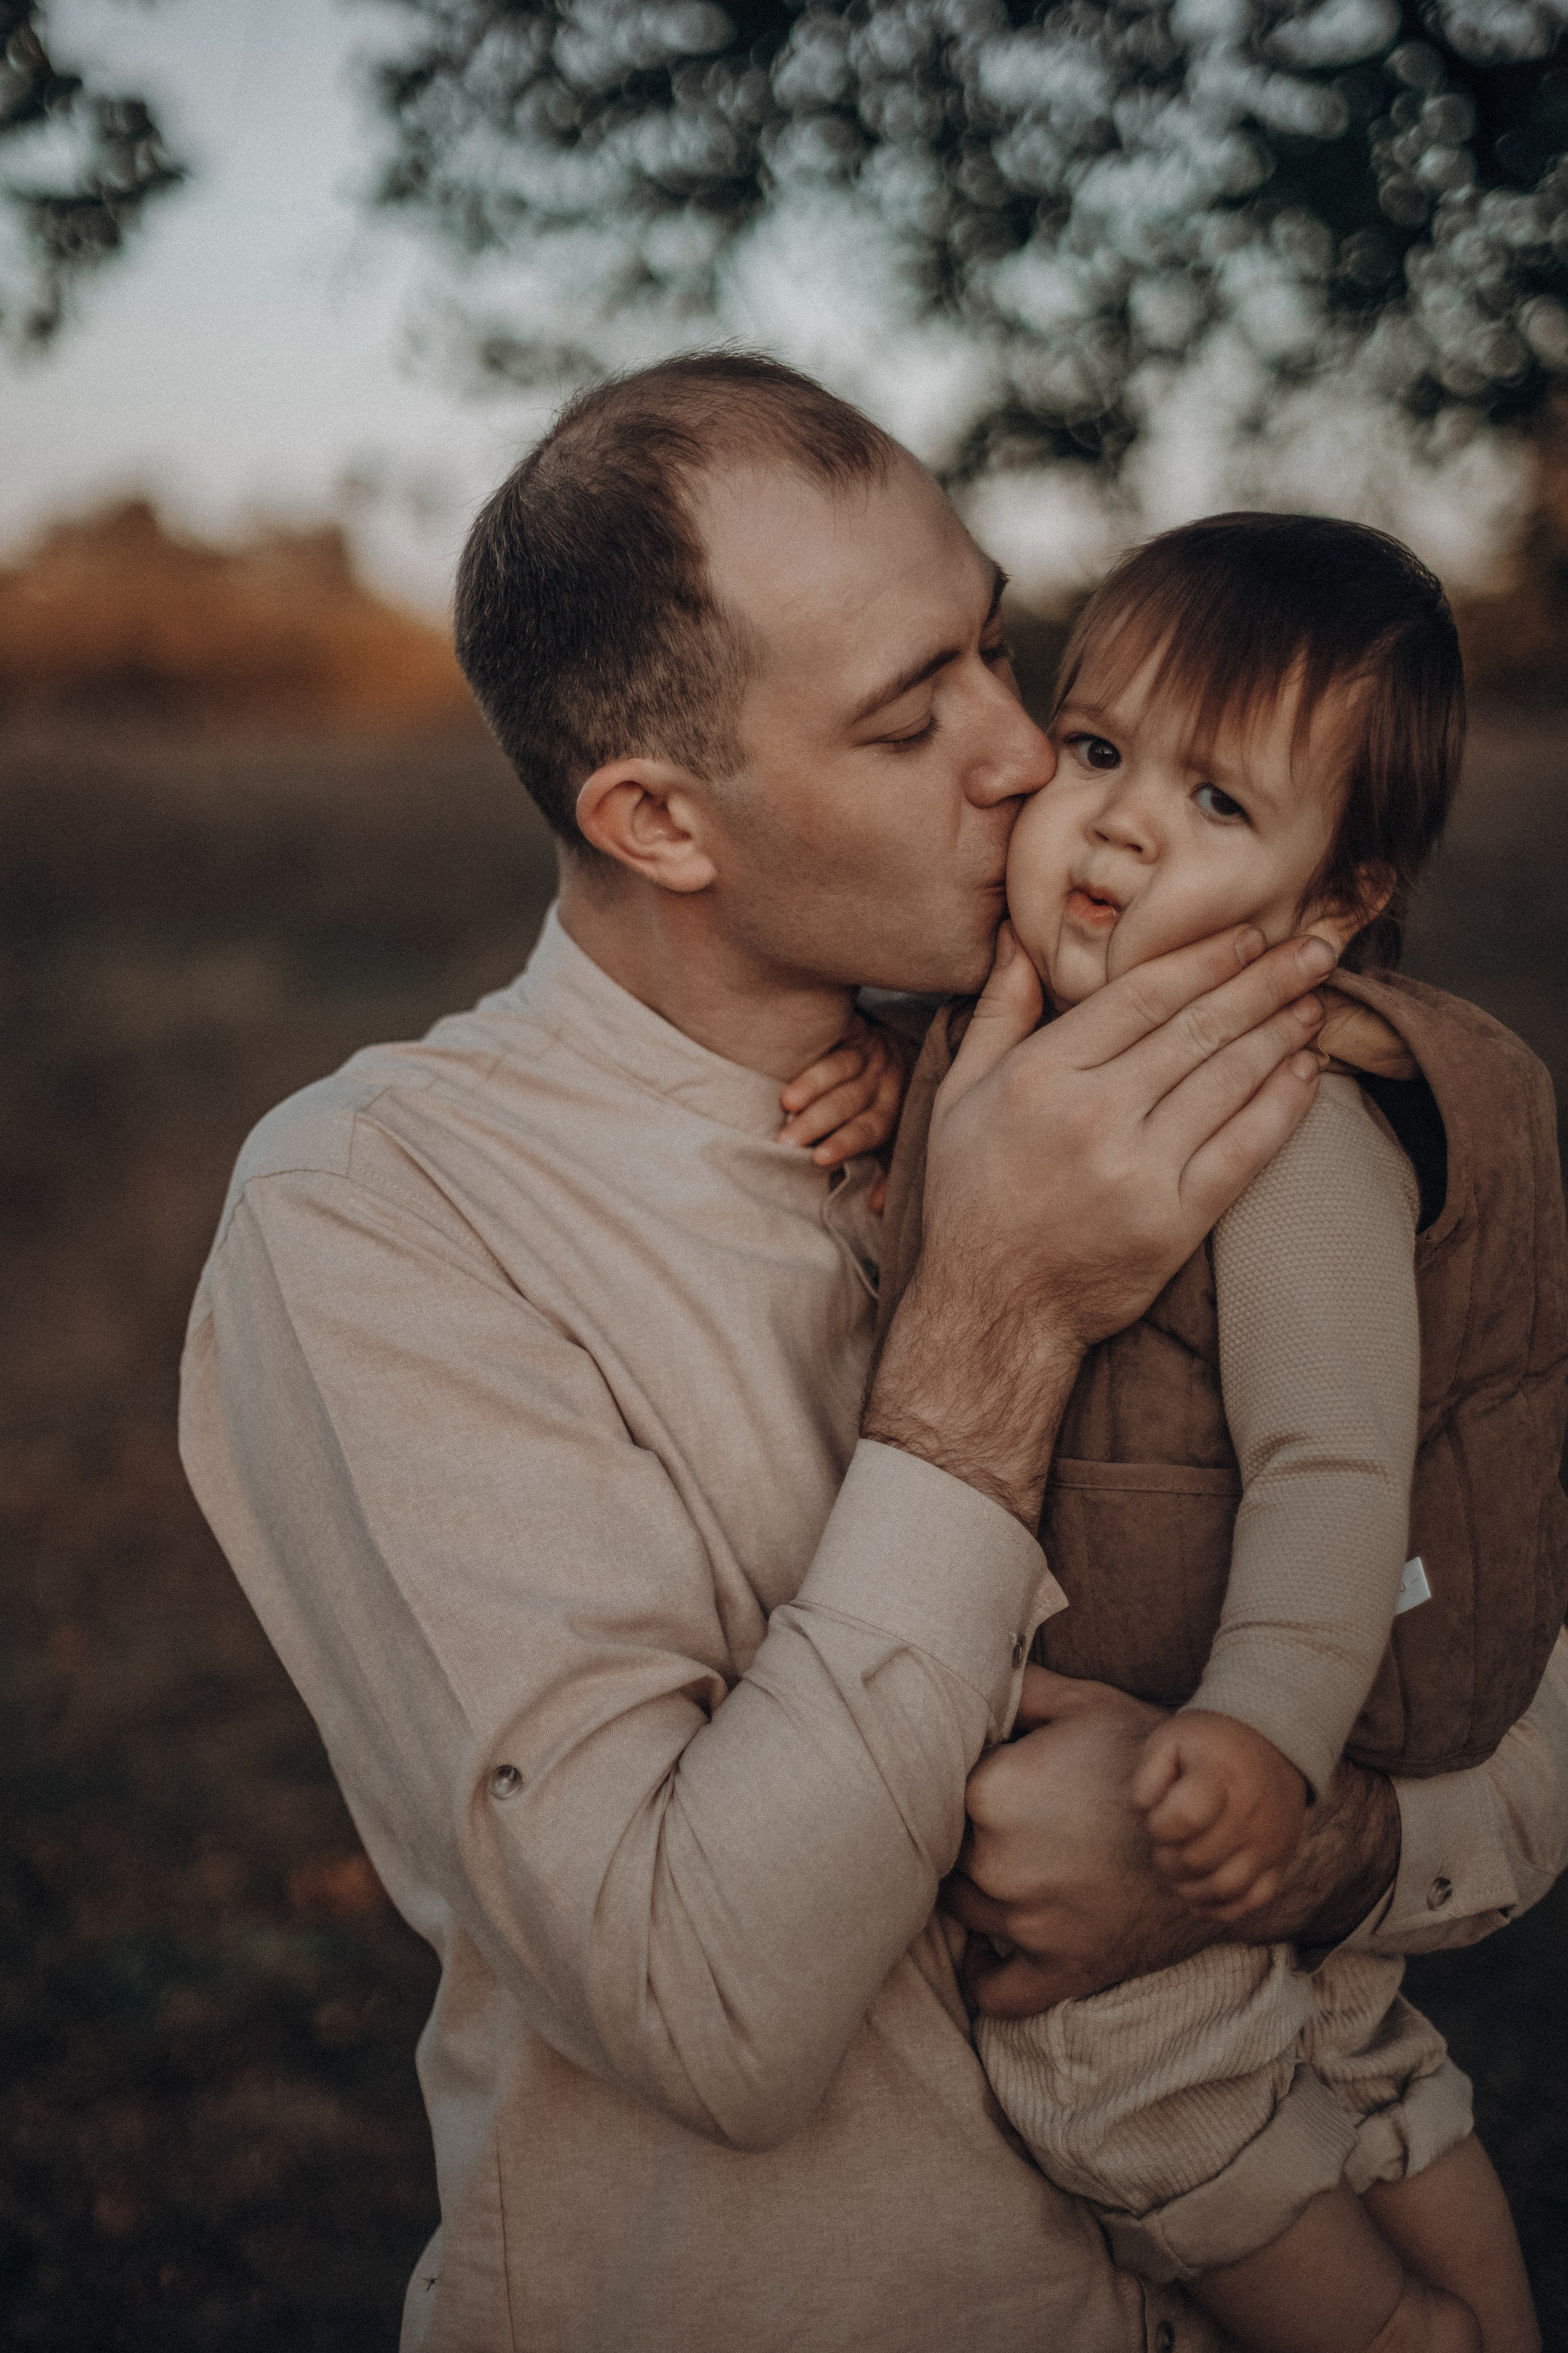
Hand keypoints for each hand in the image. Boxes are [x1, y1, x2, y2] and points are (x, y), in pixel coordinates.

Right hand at [775, 1015, 914, 1210]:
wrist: (909, 1053)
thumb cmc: (894, 1109)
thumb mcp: (900, 1142)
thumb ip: (889, 1174)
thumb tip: (875, 1207)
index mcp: (891, 1111)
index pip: (868, 1129)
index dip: (844, 1144)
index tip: (818, 1158)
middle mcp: (882, 1081)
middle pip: (849, 1101)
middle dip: (817, 1121)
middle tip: (787, 1140)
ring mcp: (869, 1052)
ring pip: (840, 1066)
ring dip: (812, 1083)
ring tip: (785, 1101)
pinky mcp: (857, 1029)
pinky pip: (840, 1029)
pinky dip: (820, 1035)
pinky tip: (794, 1040)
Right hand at [864, 920, 1333, 1524]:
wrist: (993, 1311)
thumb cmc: (973, 1200)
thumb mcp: (958, 1097)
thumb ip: (996, 1014)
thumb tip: (1020, 936)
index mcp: (1039, 1077)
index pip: (1140, 995)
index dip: (1203, 959)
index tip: (1247, 934)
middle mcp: (1091, 1117)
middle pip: (1197, 1028)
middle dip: (1264, 981)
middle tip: (1314, 947)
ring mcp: (1137, 1172)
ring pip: (1227, 1081)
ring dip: (1282, 1033)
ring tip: (1316, 1001)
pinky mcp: (1174, 1222)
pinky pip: (1244, 1149)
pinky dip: (1282, 1105)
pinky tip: (1307, 1073)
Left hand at [945, 1669, 1216, 2016]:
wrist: (1221, 1828)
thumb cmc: (1145, 1756)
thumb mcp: (1082, 1703)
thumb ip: (1016, 1688)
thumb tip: (970, 1674)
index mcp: (990, 1793)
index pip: (937, 1793)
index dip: (960, 1785)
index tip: (987, 1779)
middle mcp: (997, 1863)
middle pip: (948, 1853)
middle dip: (968, 1838)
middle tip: (1005, 1823)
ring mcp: (1028, 1923)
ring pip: (965, 1913)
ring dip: (977, 1895)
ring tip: (1004, 1870)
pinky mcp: (1061, 1968)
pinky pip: (997, 1992)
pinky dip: (985, 1976)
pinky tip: (988, 1952)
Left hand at [1132, 1710, 1307, 1922]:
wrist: (1272, 1742)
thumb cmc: (1210, 1744)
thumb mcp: (1170, 1739)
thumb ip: (1147, 1775)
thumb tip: (1145, 1812)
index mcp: (1221, 1776)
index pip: (1184, 1818)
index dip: (1158, 1825)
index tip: (1157, 1815)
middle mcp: (1251, 1813)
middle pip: (1197, 1860)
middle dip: (1167, 1857)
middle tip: (1165, 1839)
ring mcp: (1270, 1841)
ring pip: (1223, 1888)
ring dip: (1189, 1886)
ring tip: (1178, 1865)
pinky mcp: (1280, 1861)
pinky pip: (1252, 1902)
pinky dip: (1220, 1907)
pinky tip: (1199, 1891)